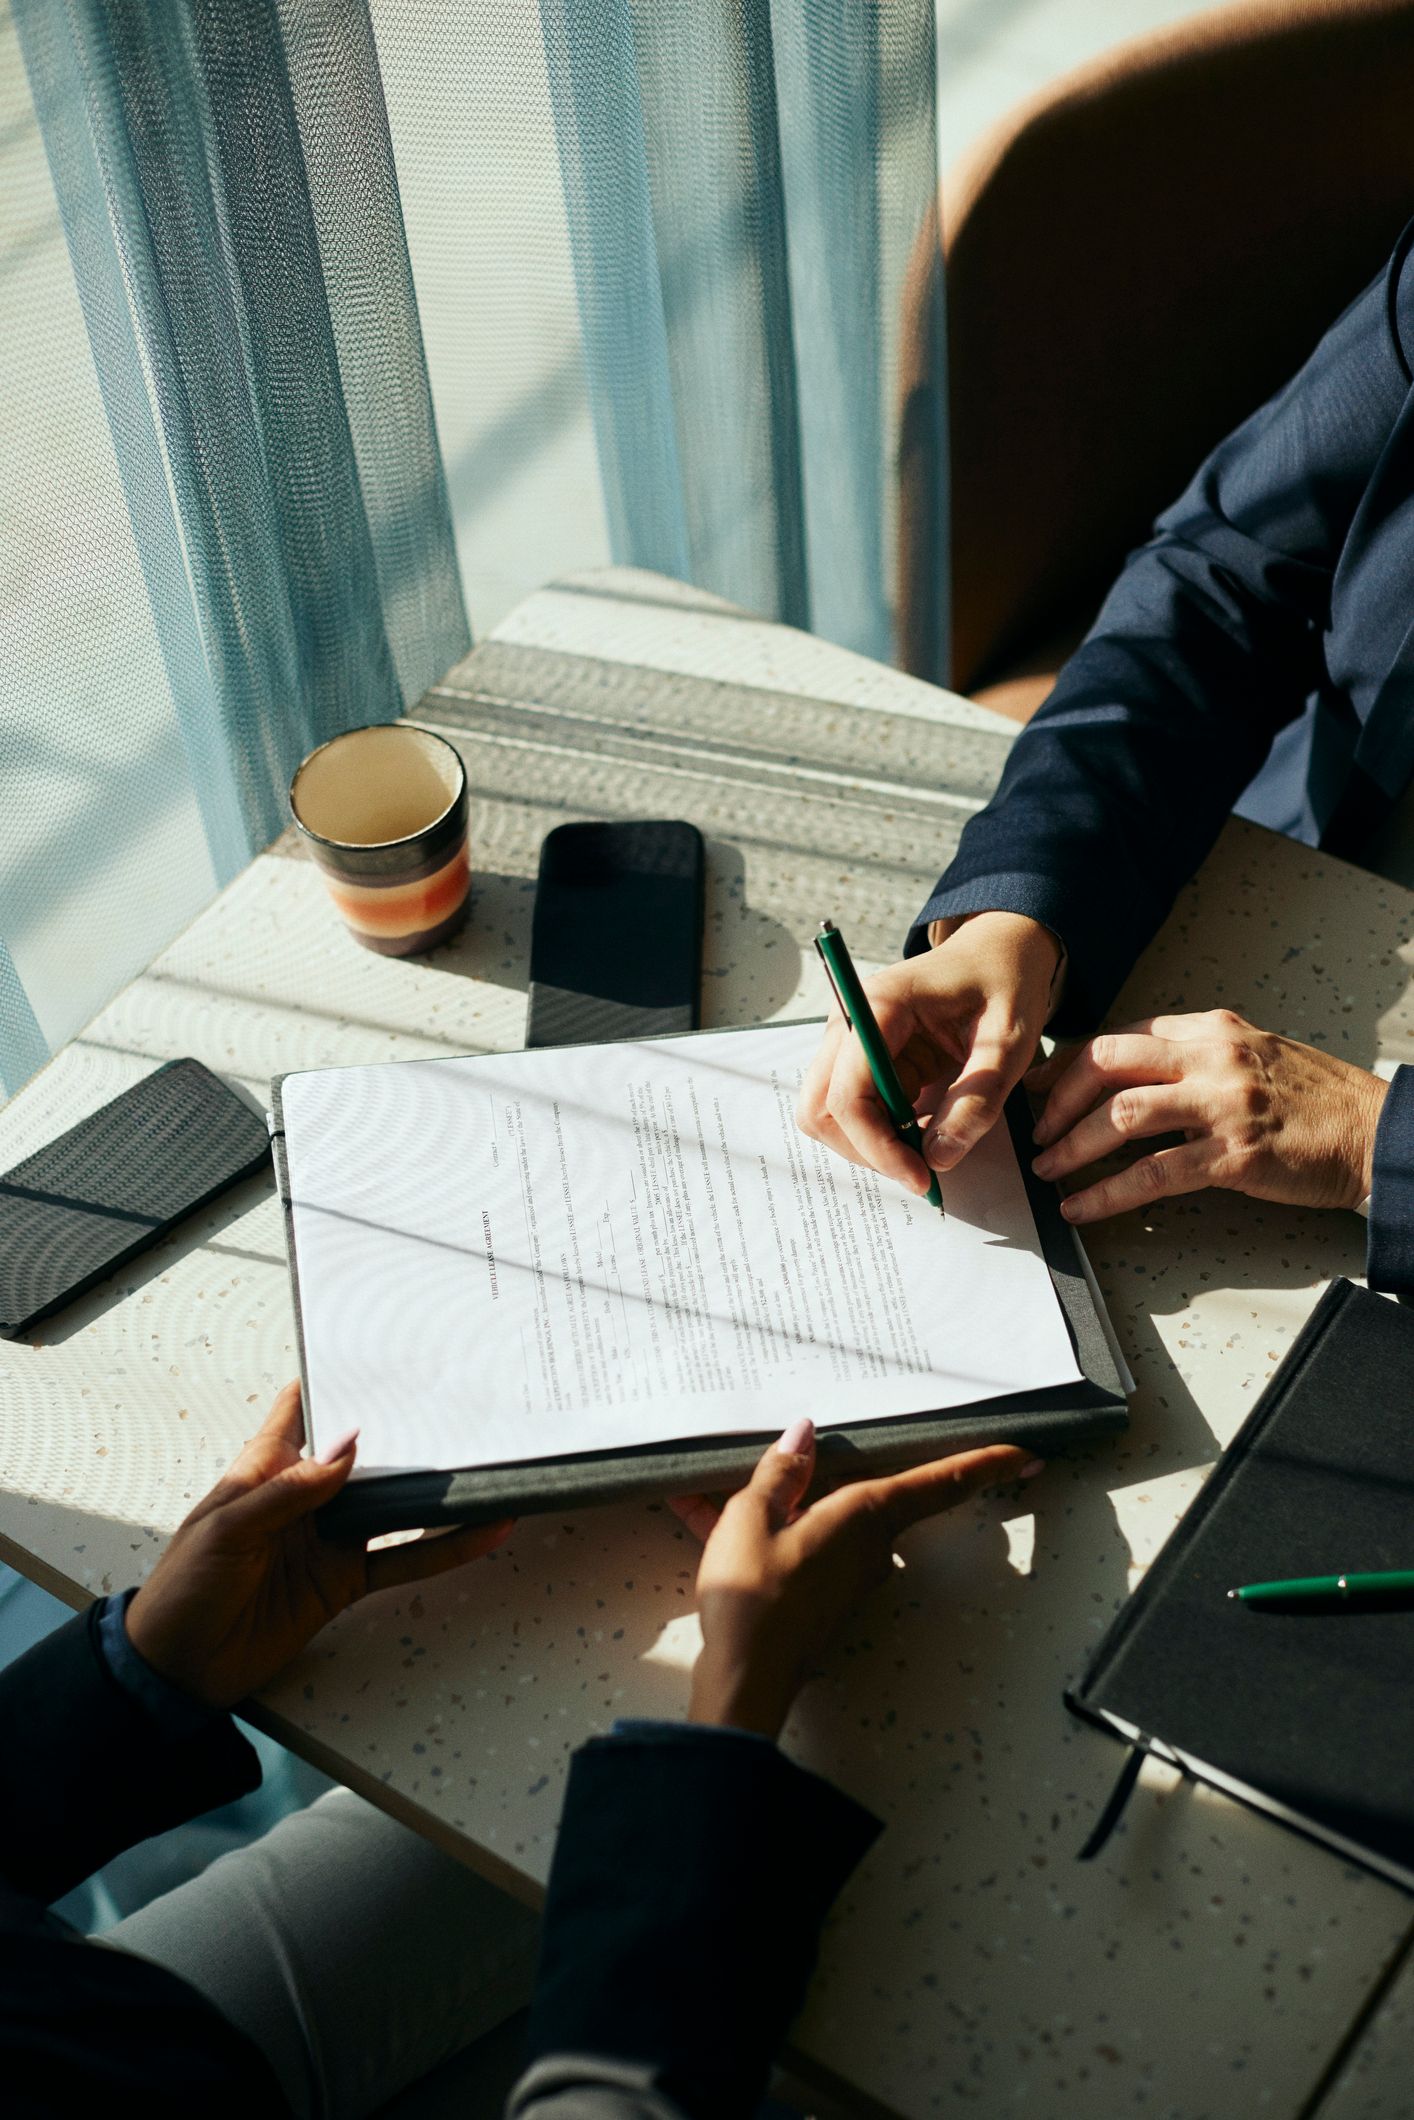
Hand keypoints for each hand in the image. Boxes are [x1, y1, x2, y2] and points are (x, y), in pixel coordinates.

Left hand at [125, 1384, 512, 1708]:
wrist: (178, 1671)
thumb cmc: (184, 1590)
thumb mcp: (227, 1530)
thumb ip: (290, 1490)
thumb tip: (348, 1446)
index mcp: (264, 1470)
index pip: (299, 1411)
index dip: (331, 1381)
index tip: (379, 1355)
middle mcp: (304, 1498)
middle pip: (363, 1456)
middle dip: (404, 1432)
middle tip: (457, 1405)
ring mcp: (328, 1540)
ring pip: (392, 1507)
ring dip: (434, 1493)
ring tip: (486, 1468)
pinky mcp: (344, 1582)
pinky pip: (401, 1562)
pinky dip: (442, 1550)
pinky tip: (480, 1535)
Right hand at [671, 1419, 1038, 1738]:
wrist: (743, 1681)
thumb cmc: (754, 1598)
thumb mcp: (753, 1518)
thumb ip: (779, 1473)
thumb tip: (802, 1434)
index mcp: (864, 1515)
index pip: (941, 1482)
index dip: (985, 1464)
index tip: (1024, 1454)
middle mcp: (867, 1546)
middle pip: (874, 1493)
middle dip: (839, 1470)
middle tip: (808, 1447)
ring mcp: (846, 1575)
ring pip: (826, 1519)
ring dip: (784, 1501)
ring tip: (723, 1481)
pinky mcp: (820, 1597)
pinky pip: (798, 1545)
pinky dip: (763, 1529)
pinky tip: (706, 1513)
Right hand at [796, 913, 1061, 1190]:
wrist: (998, 952)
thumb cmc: (1004, 982)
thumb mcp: (1009, 1040)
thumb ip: (977, 1098)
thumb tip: (939, 1156)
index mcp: (881, 1006)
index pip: (847, 1092)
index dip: (876, 1145)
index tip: (921, 1176)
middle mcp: (849, 1022)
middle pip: (820, 1109)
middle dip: (867, 1150)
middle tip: (922, 1171)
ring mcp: (849, 1042)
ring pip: (828, 1115)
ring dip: (870, 1144)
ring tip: (926, 1147)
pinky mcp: (861, 1059)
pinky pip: (854, 1109)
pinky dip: (881, 1132)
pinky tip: (923, 1128)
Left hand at [1028, 1008, 1387, 1222]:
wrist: (1377, 1133)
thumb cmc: (1316, 1102)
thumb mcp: (1253, 1055)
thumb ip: (1195, 1057)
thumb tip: (1129, 1078)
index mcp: (1212, 1029)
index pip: (1121, 1036)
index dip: (1069, 1065)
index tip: (1039, 1088)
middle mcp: (1213, 1057)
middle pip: (1108, 1064)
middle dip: (1058, 1099)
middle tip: (1037, 1131)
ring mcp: (1223, 1105)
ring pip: (1121, 1116)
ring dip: (1073, 1146)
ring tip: (1049, 1170)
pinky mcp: (1234, 1156)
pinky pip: (1152, 1175)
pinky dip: (1106, 1193)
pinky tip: (1082, 1207)